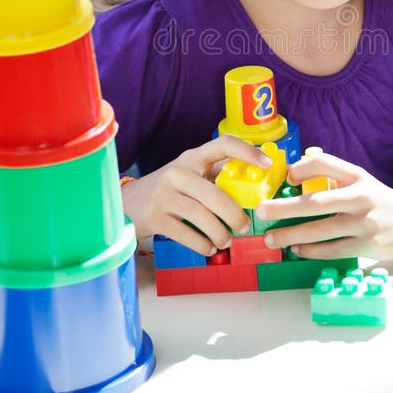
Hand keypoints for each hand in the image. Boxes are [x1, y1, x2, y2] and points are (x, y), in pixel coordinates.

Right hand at [121, 136, 269, 254]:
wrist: (125, 204)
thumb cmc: (168, 189)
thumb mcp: (189, 174)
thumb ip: (215, 175)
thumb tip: (255, 182)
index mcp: (192, 157)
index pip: (223, 144)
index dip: (247, 152)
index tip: (267, 165)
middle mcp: (178, 172)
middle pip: (215, 194)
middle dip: (235, 215)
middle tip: (244, 227)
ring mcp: (164, 195)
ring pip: (202, 216)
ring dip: (220, 234)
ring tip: (226, 241)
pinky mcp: (154, 217)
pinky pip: (186, 234)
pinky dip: (202, 245)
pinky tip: (208, 248)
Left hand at [254, 150, 392, 261]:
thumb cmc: (377, 199)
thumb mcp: (359, 179)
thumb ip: (331, 171)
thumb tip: (300, 161)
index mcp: (356, 175)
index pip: (324, 163)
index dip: (301, 168)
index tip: (286, 177)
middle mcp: (361, 197)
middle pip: (317, 201)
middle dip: (285, 208)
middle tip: (261, 211)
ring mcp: (364, 223)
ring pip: (321, 230)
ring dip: (292, 235)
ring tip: (271, 238)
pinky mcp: (367, 246)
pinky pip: (333, 249)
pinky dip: (312, 251)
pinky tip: (297, 249)